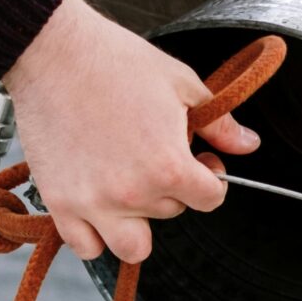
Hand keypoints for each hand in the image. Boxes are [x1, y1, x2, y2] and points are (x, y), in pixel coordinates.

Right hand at [5, 0, 258, 264]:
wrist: (53, 52)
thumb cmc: (114, 62)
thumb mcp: (182, 84)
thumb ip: (219, 123)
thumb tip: (248, 145)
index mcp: (168, 166)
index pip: (211, 199)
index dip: (211, 177)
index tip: (198, 160)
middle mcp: (133, 194)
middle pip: (172, 213)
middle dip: (170, 188)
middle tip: (153, 154)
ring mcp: (93, 203)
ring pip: (133, 247)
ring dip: (138, 225)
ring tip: (128, 191)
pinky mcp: (60, 202)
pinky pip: (86, 247)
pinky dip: (94, 234)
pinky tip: (98, 204)